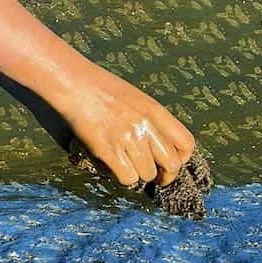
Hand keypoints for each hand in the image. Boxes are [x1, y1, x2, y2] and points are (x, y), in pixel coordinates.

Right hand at [58, 62, 195, 187]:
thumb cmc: (102, 88)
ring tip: (126, 163)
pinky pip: (128, 178)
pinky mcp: (109, 151)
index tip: (171, 162)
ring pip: (148, 174)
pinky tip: (115, 165)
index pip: (186, 143)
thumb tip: (159, 146)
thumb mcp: (137, 98)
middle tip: (155, 177)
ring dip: (139, 174)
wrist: (75, 84)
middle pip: (172, 165)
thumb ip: (151, 119)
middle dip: (165, 176)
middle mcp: (145, 126)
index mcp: (155, 111)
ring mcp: (128, 138)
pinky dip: (123, 177)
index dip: (182, 159)